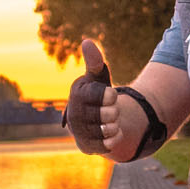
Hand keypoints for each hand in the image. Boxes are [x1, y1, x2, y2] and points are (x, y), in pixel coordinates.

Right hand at [65, 39, 113, 156]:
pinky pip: (108, 145)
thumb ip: (95, 62)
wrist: (93, 119)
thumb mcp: (98, 77)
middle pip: (108, 114)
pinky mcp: (85, 146)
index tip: (112, 95)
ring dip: (115, 125)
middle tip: (111, 109)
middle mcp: (74, 114)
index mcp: (78, 94)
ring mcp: (79, 132)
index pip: (103, 96)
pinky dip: (114, 138)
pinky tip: (110, 132)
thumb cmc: (97, 94)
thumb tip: (87, 42)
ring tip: (110, 121)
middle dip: (114, 111)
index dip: (111, 96)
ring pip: (108, 130)